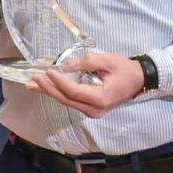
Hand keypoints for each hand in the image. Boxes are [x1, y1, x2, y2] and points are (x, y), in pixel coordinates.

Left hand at [28, 53, 144, 117]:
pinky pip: (71, 101)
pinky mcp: (90, 108)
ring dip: (49, 92)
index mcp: (101, 98)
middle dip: (48, 88)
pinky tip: (46, 87)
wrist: (139, 80)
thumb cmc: (126, 69)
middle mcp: (94, 109)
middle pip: (66, 99)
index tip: (48, 71)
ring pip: (66, 101)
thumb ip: (87, 62)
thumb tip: (66, 64)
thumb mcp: (108, 61)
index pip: (73, 91)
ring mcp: (92, 111)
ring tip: (33, 84)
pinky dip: (58, 93)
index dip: (58, 81)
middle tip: (33, 79)